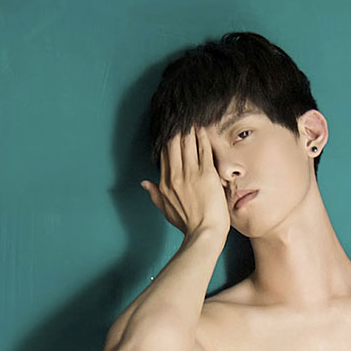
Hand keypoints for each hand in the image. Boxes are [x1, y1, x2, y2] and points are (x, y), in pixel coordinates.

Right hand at [140, 126, 229, 241]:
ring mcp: (191, 174)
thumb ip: (154, 195)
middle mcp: (175, 176)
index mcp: (165, 184)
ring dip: (189, 129)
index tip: (170, 130)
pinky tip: (202, 128)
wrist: (205, 233)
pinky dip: (202, 137)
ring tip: (190, 118)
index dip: (167, 140)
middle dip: (176, 129)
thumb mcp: (167, 210)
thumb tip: (144, 183)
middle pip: (173, 145)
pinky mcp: (206, 174)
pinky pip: (203, 150)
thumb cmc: (189, 224)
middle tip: (180, 118)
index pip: (164, 155)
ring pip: (187, 144)